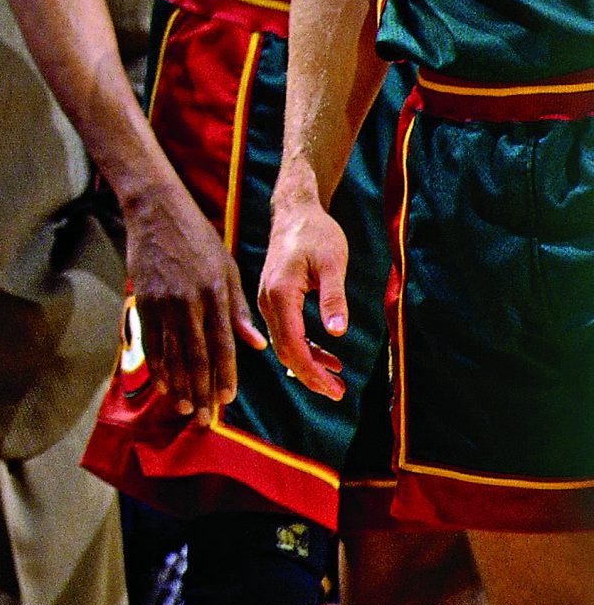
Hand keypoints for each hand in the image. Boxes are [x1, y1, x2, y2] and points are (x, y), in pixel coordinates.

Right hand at [127, 183, 265, 414]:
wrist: (156, 211)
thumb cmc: (198, 238)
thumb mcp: (227, 268)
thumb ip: (238, 308)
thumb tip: (255, 344)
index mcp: (214, 294)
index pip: (222, 344)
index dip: (225, 374)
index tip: (228, 399)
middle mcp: (188, 303)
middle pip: (195, 356)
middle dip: (201, 390)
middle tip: (205, 418)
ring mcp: (161, 303)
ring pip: (171, 353)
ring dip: (179, 384)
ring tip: (185, 408)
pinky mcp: (142, 300)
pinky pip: (150, 340)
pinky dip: (157, 364)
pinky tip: (163, 383)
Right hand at [258, 177, 350, 401]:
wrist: (294, 211)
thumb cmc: (316, 233)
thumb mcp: (333, 263)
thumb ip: (334, 297)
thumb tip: (338, 332)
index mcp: (280, 293)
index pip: (292, 344)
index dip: (313, 371)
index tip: (335, 389)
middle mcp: (267, 300)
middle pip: (285, 350)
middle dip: (310, 375)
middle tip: (338, 393)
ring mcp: (267, 300)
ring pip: (283, 343)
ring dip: (307, 363)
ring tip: (335, 379)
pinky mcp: (273, 298)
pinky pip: (284, 331)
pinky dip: (303, 347)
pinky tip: (325, 355)